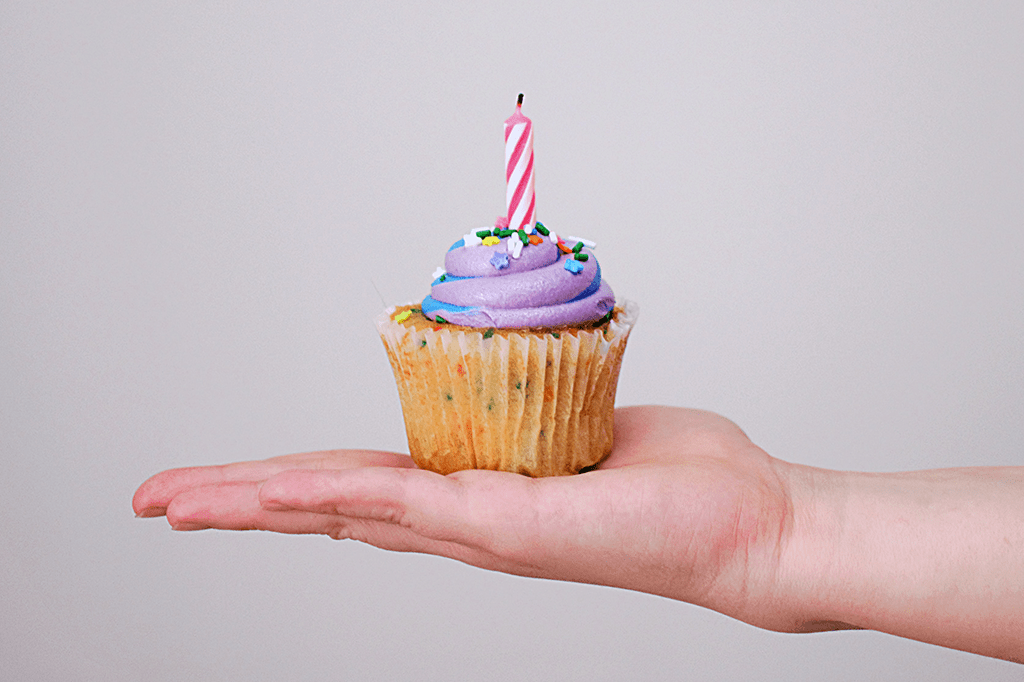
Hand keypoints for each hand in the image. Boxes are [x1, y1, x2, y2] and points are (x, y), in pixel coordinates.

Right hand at [133, 406, 800, 630]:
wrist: (750, 528)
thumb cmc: (684, 480)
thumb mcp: (591, 425)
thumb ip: (541, 412)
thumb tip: (521, 381)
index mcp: (478, 496)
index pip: (363, 485)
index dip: (288, 484)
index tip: (230, 481)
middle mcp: (465, 522)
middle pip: (331, 505)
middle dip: (239, 503)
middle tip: (160, 502)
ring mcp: (481, 531)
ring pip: (345, 509)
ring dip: (256, 504)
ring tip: (179, 503)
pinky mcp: (509, 528)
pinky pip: (405, 504)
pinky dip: (332, 496)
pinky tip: (270, 494)